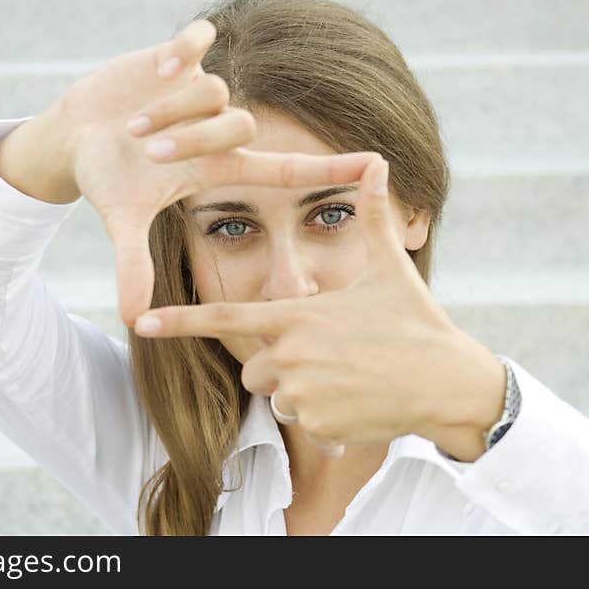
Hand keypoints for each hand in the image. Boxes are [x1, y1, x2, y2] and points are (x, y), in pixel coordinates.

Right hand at [48, 19, 379, 325]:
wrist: (76, 137)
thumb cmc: (109, 180)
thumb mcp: (123, 219)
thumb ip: (132, 264)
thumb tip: (132, 318)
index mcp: (220, 167)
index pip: (286, 169)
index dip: (330, 169)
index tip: (378, 165)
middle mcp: (219, 127)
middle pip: (239, 124)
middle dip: (193, 138)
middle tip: (148, 153)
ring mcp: (199, 90)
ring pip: (212, 90)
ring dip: (170, 109)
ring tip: (132, 126)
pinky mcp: (177, 54)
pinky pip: (198, 40)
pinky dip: (183, 50)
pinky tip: (161, 68)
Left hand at [132, 157, 507, 460]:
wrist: (447, 383)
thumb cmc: (416, 322)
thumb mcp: (390, 268)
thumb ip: (371, 218)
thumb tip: (378, 163)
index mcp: (298, 314)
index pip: (225, 318)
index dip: (179, 321)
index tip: (141, 324)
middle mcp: (291, 355)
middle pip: (253, 366)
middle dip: (276, 362)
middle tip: (326, 353)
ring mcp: (303, 393)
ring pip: (277, 395)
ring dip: (301, 388)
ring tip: (348, 375)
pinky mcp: (319, 425)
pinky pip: (304, 420)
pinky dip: (323, 413)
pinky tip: (358, 399)